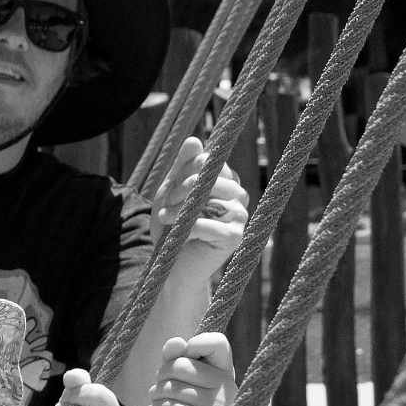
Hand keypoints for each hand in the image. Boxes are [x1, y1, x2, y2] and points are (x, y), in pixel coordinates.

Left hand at [147, 333, 234, 405]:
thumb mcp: (176, 382)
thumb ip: (175, 358)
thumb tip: (176, 342)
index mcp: (224, 374)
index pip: (217, 342)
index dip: (195, 343)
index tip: (182, 357)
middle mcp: (227, 388)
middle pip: (183, 363)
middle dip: (161, 376)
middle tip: (160, 391)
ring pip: (171, 386)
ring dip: (155, 395)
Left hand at [152, 136, 249, 281]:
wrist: (170, 266)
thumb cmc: (171, 226)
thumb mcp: (170, 192)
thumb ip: (181, 167)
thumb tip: (195, 140)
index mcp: (224, 181)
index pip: (210, 161)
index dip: (188, 169)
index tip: (170, 186)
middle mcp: (237, 196)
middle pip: (214, 176)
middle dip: (185, 186)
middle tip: (166, 202)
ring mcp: (239, 216)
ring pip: (214, 198)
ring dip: (185, 206)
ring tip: (166, 216)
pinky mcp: (235, 238)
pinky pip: (214, 224)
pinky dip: (192, 226)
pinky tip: (178, 233)